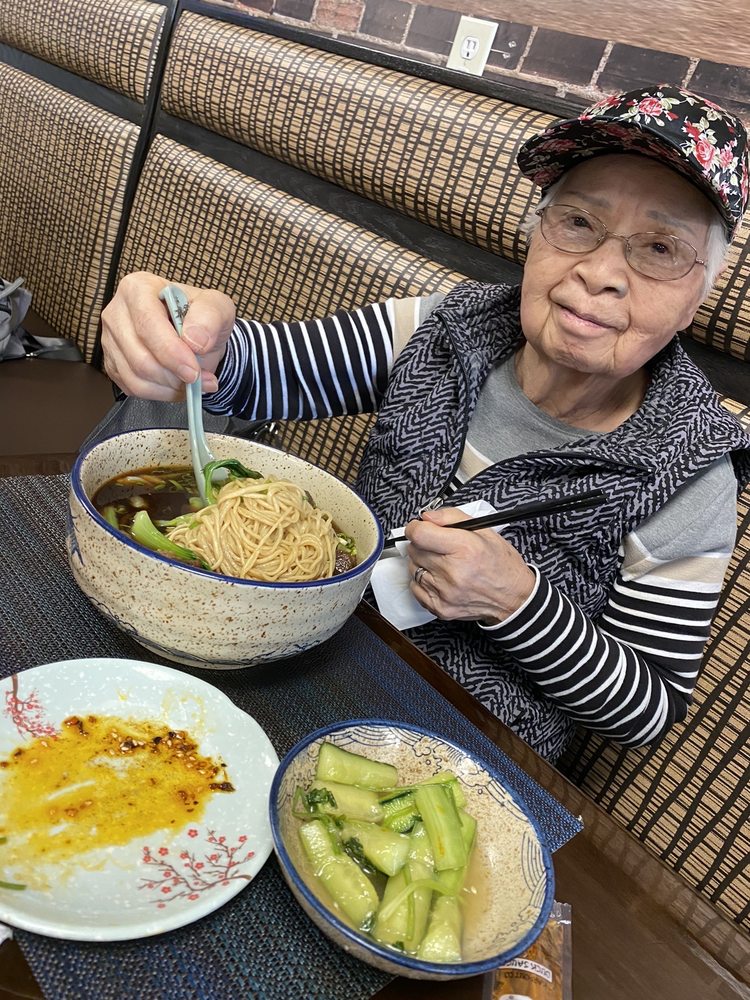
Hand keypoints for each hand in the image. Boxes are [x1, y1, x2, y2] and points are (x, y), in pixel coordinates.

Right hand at [101, 271, 235, 398]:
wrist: (195, 333)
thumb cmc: (201, 316)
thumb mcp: (217, 307)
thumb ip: (210, 317)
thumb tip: (195, 340)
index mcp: (138, 288)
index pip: (147, 325)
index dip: (171, 353)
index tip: (194, 370)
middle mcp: (117, 313)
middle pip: (139, 357)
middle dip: (173, 376)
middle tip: (198, 379)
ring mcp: (111, 340)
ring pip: (135, 376)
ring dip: (168, 387)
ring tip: (192, 383)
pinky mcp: (112, 363)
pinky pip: (132, 387)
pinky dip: (160, 393)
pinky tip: (177, 386)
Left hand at [404, 507, 535, 623]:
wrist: (513, 598)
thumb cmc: (501, 564)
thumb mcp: (483, 530)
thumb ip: (451, 517)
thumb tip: (426, 517)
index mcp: (464, 549)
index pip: (419, 534)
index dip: (416, 527)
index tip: (421, 527)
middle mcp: (453, 573)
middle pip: (414, 550)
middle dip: (423, 544)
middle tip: (439, 546)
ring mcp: (445, 593)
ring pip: (413, 568)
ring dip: (423, 562)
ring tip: (444, 563)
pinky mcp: (440, 608)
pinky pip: (415, 588)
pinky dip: (424, 581)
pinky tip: (440, 578)